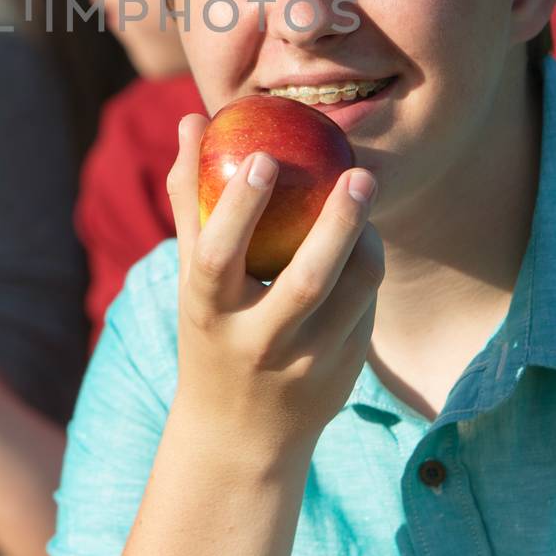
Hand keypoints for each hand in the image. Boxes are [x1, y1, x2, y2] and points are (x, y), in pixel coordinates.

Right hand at [166, 112, 382, 460]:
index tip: (266, 156)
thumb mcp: (189, 278)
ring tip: (363, 196)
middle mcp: (258, 343)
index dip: (241, 206)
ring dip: (366, 243)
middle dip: (338, 224)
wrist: (239, 437)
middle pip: (307, 280)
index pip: (220, 256)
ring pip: (351, 295)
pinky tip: (364, 242)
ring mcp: (306, 365)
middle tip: (359, 173)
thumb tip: (192, 119)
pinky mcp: (343, 375)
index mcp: (209, 312)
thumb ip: (190, 197)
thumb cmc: (210, 331)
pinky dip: (367, 271)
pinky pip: (365, 311)